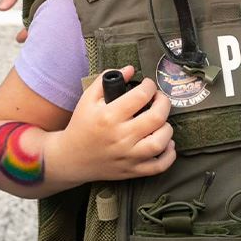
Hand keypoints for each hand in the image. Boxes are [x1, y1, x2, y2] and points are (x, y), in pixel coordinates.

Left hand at [0, 0, 81, 32]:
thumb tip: (2, 8)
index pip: (41, 17)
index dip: (30, 30)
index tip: (20, 39)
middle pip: (53, 18)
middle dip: (41, 27)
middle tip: (28, 37)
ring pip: (60, 10)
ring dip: (50, 17)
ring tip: (40, 26)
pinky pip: (66, 0)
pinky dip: (58, 5)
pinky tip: (50, 9)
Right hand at [51, 66, 175, 184]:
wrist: (71, 158)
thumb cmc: (81, 125)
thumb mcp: (88, 98)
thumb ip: (106, 79)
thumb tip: (130, 69)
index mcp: (109, 116)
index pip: (140, 96)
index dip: (149, 86)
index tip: (148, 85)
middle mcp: (120, 136)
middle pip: (156, 118)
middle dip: (164, 102)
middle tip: (160, 98)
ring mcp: (127, 156)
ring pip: (160, 142)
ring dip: (167, 128)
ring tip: (162, 121)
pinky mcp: (132, 171)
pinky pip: (158, 167)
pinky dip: (169, 155)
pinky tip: (167, 143)